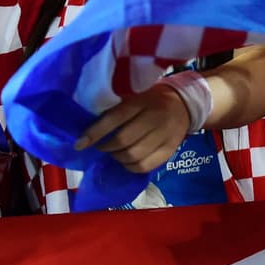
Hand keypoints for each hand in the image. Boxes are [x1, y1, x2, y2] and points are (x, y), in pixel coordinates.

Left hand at [75, 85, 191, 173]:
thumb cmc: (152, 100)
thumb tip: (88, 130)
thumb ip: (116, 110)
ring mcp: (165, 135)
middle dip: (106, 147)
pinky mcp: (170, 149)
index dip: (94, 133)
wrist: (185, 104)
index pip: (115, 118)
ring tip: (114, 153)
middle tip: (100, 147)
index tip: (79, 144)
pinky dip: (130, 167)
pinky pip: (145, 166)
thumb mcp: (135, 97)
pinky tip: (126, 161)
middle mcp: (155, 118)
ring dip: (117, 158)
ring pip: (134, 156)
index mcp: (142, 102)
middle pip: (123, 140)